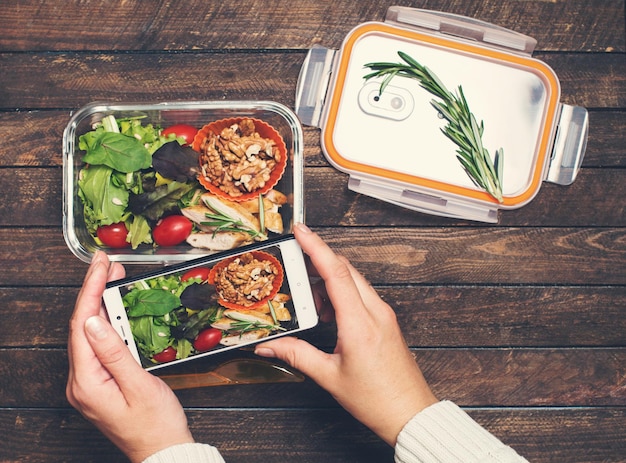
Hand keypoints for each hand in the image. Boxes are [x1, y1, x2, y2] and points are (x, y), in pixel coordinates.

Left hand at [66, 252, 193, 462]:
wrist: (163, 450)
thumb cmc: (156, 424)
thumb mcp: (140, 386)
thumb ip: (115, 352)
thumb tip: (93, 321)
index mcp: (87, 383)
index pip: (82, 326)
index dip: (90, 291)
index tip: (101, 266)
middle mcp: (80, 383)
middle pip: (80, 327)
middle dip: (93, 291)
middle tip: (106, 264)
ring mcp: (87, 384)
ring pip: (87, 334)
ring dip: (98, 304)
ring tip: (110, 278)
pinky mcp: (98, 383)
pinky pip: (96, 346)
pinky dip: (104, 322)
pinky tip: (112, 309)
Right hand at [255, 224, 437, 445]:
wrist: (410, 413)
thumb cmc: (376, 399)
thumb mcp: (329, 377)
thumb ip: (297, 355)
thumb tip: (269, 345)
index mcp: (360, 323)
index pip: (335, 273)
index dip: (316, 247)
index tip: (301, 231)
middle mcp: (375, 312)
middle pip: (344, 270)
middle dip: (317, 261)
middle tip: (294, 264)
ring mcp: (383, 315)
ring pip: (353, 281)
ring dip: (329, 281)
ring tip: (310, 302)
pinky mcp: (385, 321)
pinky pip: (361, 294)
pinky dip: (341, 294)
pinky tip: (328, 314)